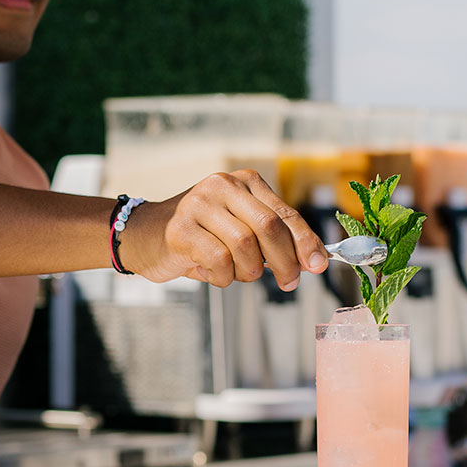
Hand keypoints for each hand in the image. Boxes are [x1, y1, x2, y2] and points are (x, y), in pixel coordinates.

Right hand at [120, 170, 328, 288]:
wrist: (146, 235)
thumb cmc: (203, 236)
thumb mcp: (240, 229)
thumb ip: (273, 239)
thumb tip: (314, 259)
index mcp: (244, 182)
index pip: (284, 213)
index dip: (306, 241)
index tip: (319, 265)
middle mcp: (222, 185)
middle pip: (268, 227)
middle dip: (285, 261)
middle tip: (289, 284)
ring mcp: (199, 204)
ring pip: (244, 246)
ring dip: (249, 271)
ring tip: (237, 274)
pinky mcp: (181, 228)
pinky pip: (219, 260)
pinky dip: (224, 276)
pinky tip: (214, 273)